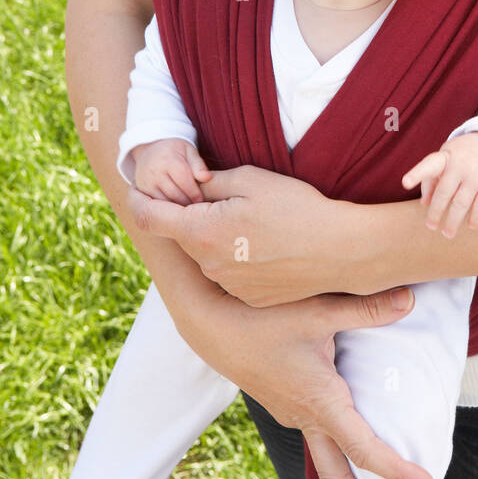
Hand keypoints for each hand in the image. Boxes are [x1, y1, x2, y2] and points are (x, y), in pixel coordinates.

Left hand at [127, 164, 346, 305]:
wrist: (340, 251)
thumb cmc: (297, 209)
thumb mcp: (250, 180)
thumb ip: (211, 183)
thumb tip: (193, 186)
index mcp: (202, 233)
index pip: (151, 219)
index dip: (140, 200)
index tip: (137, 189)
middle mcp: (208, 266)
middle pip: (184, 237)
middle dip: (192, 216)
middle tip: (222, 197)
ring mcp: (229, 286)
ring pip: (208, 255)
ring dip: (217, 238)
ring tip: (256, 222)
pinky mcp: (250, 298)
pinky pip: (231, 273)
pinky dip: (238, 258)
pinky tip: (268, 245)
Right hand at [133, 138, 211, 204]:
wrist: (150, 150)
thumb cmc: (175, 151)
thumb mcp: (189, 151)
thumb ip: (198, 164)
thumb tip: (207, 178)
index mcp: (168, 159)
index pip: (184, 180)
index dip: (194, 192)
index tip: (202, 200)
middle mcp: (154, 171)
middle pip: (174, 193)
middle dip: (188, 202)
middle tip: (198, 208)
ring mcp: (146, 182)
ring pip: (165, 201)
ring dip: (178, 207)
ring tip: (189, 211)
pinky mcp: (142, 190)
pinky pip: (156, 204)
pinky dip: (167, 209)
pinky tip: (176, 209)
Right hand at [182, 281, 433, 478]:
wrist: (210, 324)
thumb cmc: (261, 317)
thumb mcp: (319, 310)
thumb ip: (367, 309)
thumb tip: (409, 301)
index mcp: (320, 402)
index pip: (364, 449)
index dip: (397, 469)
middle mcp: (305, 416)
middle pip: (335, 478)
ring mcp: (291, 413)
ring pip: (322, 456)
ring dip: (346, 478)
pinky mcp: (282, 402)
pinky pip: (312, 434)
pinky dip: (332, 448)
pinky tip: (341, 434)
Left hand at [402, 130, 477, 237]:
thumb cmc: (460, 157)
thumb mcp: (444, 160)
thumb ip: (430, 179)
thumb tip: (423, 204)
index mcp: (444, 158)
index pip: (428, 166)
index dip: (416, 174)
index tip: (405, 183)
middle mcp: (459, 165)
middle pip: (444, 193)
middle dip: (435, 212)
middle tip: (430, 226)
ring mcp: (476, 174)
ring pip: (461, 204)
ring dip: (453, 221)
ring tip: (447, 234)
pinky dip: (475, 218)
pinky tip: (470, 225)